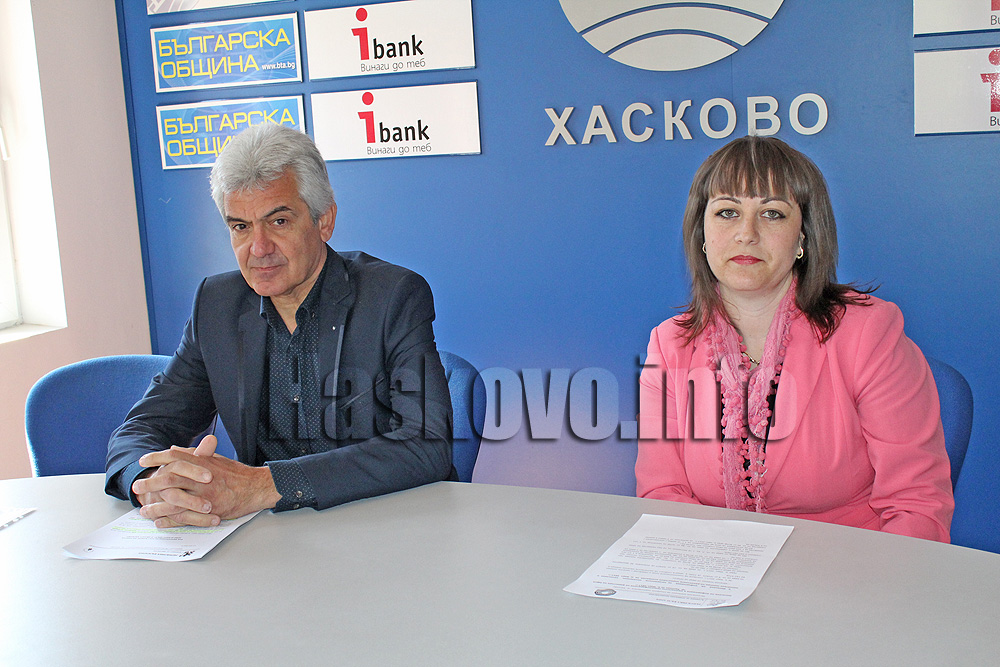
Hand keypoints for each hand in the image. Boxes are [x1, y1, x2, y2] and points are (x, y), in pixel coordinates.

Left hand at [133, 435, 280, 527]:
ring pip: (174, 500)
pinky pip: (185, 517)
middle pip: (170, 478)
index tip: (143, 460)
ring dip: (156, 506)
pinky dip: (170, 520)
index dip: (157, 457)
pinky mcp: (209, 511)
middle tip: (137, 487)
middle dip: (150, 483)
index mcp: (203, 462)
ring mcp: (206, 495)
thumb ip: (195, 454)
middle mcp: (202, 478)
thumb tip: (174, 449)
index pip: (175, 457)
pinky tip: (160, 522)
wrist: (256, 488)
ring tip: (144, 510)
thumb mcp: (215, 459)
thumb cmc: (237, 474)